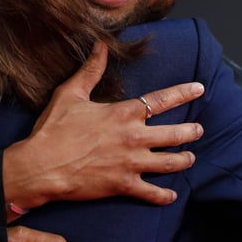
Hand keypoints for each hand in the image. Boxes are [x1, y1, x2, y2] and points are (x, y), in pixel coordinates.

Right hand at [3, 42, 204, 210]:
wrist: (41, 166)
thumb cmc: (54, 129)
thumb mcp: (70, 93)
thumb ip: (90, 70)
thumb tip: (101, 45)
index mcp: (124, 113)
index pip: (162, 100)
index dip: (183, 92)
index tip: (199, 88)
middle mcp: (134, 137)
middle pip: (175, 134)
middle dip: (191, 131)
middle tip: (199, 129)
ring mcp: (131, 163)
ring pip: (170, 163)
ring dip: (184, 160)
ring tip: (191, 158)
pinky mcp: (124, 185)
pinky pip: (152, 193)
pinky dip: (164, 195)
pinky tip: (171, 195)